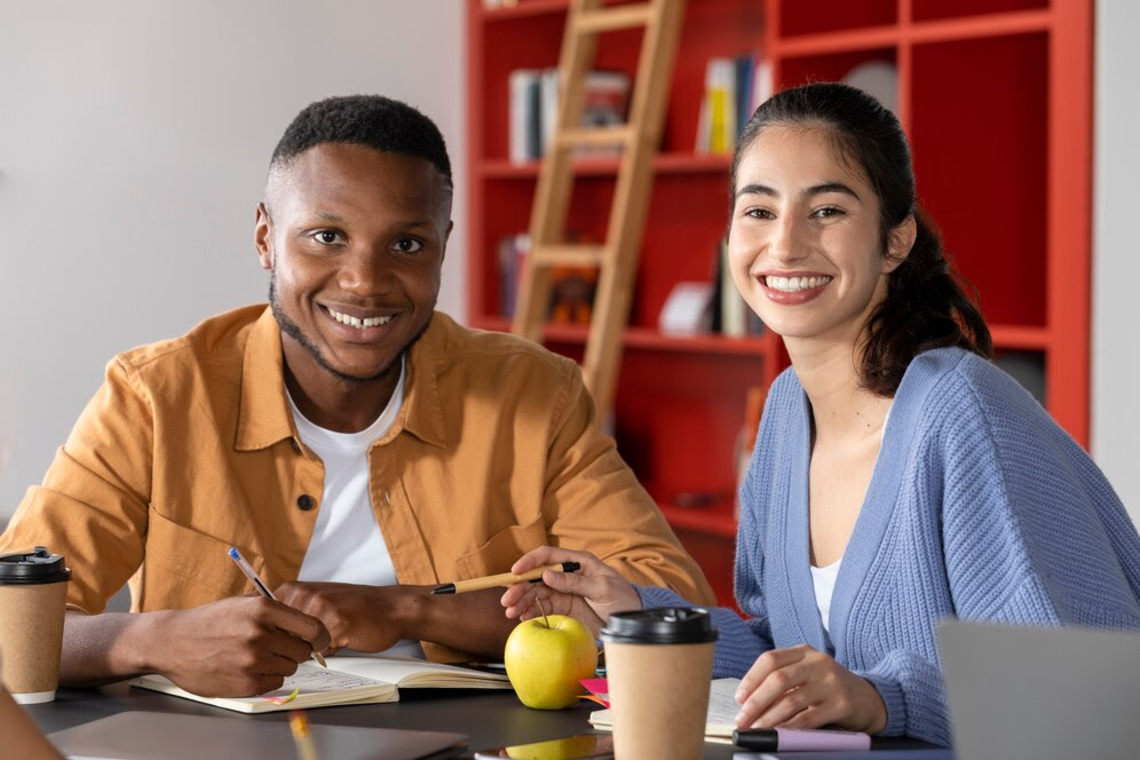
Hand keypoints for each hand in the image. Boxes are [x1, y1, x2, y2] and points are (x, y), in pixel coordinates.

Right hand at [149, 595, 329, 696]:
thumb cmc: (212, 621)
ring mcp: (252, 660)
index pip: (312, 628)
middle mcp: (260, 634)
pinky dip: (267, 677)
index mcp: (263, 609)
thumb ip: (277, 613)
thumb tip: (310, 628)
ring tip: (256, 655)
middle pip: (303, 651)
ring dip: (280, 664)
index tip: (319, 641)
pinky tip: (249, 667)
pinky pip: (275, 683)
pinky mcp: (245, 683)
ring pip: (290, 668)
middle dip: (296, 650)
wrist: (173, 642)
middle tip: (280, 647)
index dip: (320, 637)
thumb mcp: (244, 603)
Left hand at [274, 581, 406, 652]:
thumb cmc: (353, 607)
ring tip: (334, 632)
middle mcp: (303, 595)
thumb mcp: (316, 600)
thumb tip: (262, 636)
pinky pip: (321, 652)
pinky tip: (345, 637)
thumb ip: (289, 614)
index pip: (266, 623)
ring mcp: (320, 608)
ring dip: (315, 648)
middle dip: (296, 645)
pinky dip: (331, 651)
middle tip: (320, 634)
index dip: (276, 636)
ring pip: (301, 647)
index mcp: (293, 589)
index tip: (290, 635)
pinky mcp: (337, 624)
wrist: (390, 607)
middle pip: (281, 639)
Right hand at [500, 546, 640, 637]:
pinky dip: (530, 612)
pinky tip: (522, 617)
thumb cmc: (622, 598)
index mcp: (577, 562)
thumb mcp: (602, 588)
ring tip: (510, 611)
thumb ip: (575, 582)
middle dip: (520, 586)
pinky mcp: (563, 608)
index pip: (548, 557)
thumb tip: (547, 576)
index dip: (530, 562)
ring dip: (521, 601)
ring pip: (535, 593)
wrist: (631, 621)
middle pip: (536, 577)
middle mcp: (566, 575)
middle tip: (507, 599)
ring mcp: (563, 592)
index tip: (515, 571)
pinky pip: (542, 608)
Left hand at [734, 644, 886, 733]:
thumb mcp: (807, 673)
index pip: (770, 659)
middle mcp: (818, 662)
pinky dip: (790, 727)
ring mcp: (831, 682)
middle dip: (756, 701)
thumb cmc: (828, 687)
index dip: (751, 679)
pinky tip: (779, 733)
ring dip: (769, 718)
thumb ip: (782, 680)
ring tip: (756, 729)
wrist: (868, 698)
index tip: (739, 698)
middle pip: (778, 679)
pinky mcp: (841, 704)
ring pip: (791, 700)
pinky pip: (809, 718)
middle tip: (743, 718)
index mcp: (804, 651)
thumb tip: (748, 700)